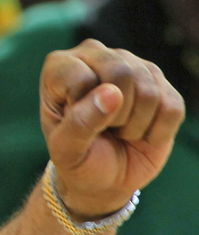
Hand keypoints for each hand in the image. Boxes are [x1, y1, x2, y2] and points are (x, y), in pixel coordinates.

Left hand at [40, 39, 183, 218]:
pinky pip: (172, 108)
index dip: (83, 112)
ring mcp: (132, 65)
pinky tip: (141, 134)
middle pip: (122, 73)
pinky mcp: (163, 84)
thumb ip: (80, 122)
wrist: (105, 178)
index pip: (80, 78)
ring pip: (149, 92)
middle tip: (103, 130)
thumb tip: (112, 92)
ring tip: (119, 132)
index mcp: (61, 65)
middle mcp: (96, 55)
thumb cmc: (77, 160)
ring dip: (135, 126)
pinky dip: (157, 133)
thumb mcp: (66, 150)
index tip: (75, 127)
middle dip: (115, 116)